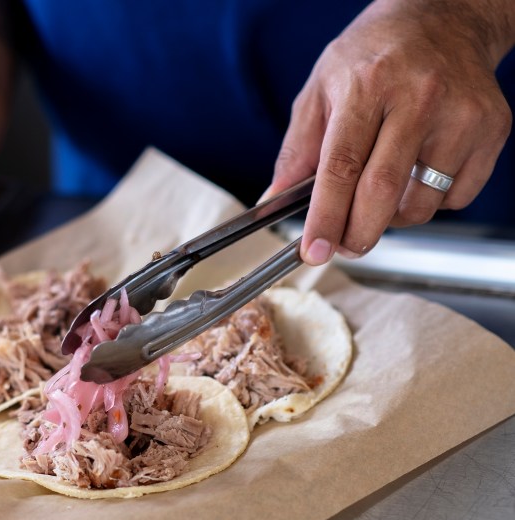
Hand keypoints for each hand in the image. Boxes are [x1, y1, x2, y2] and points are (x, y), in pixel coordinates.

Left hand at [267, 0, 512, 264]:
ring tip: (378, 196)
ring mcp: (460, 114)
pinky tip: (417, 173)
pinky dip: (430, 202)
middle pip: (383, 192)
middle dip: (357, 234)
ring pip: (422, 202)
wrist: (445, 17)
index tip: (314, 251)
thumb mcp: (321, 87)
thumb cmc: (374, 54)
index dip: (326, 217)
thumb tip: (274, 199)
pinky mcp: (490, 128)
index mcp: (367, 86)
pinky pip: (456, 196)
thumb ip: (296, 148)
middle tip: (343, 247)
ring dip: (392, 219)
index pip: (341, 167)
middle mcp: (418, 98)